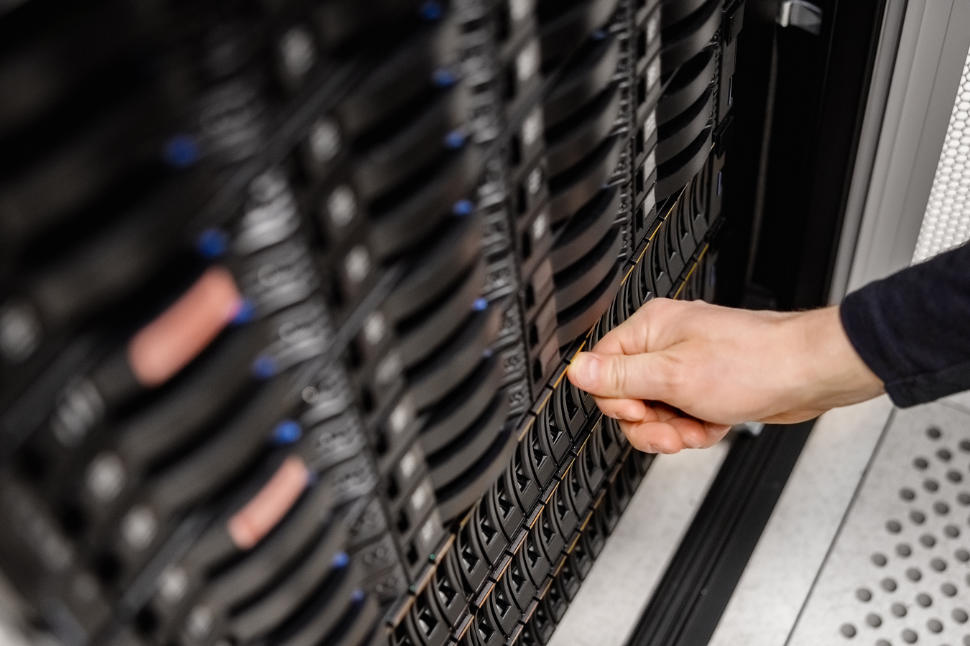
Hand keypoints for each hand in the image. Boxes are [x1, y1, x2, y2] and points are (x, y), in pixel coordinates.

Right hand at [566, 298, 883, 453]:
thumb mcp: (673, 377)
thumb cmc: (753, 363)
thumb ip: (620, 376)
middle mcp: (665, 343)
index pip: (604, 369)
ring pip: (656, 411)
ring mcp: (688, 365)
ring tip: (696, 429)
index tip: (640, 412)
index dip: (618, 400)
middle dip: (649, 422)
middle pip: (628, 395)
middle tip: (670, 428)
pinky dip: (695, 428)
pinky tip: (713, 426)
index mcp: (650, 328)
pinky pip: (682, 415)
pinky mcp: (707, 386)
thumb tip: (577, 370)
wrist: (809, 374)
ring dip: (673, 429)